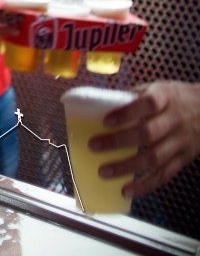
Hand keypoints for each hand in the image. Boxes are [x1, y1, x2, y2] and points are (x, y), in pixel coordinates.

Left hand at [90, 81, 199, 197]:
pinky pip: (165, 174)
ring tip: (104, 172)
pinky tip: (128, 190)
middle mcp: (175, 120)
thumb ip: (133, 97)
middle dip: (119, 142)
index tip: (106, 121)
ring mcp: (181, 141)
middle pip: (148, 133)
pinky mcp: (184, 158)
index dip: (127, 113)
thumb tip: (100, 104)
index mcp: (165, 98)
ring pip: (155, 158)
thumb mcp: (158, 88)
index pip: (147, 104)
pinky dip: (146, 185)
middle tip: (94, 146)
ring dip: (128, 167)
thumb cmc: (176, 98)